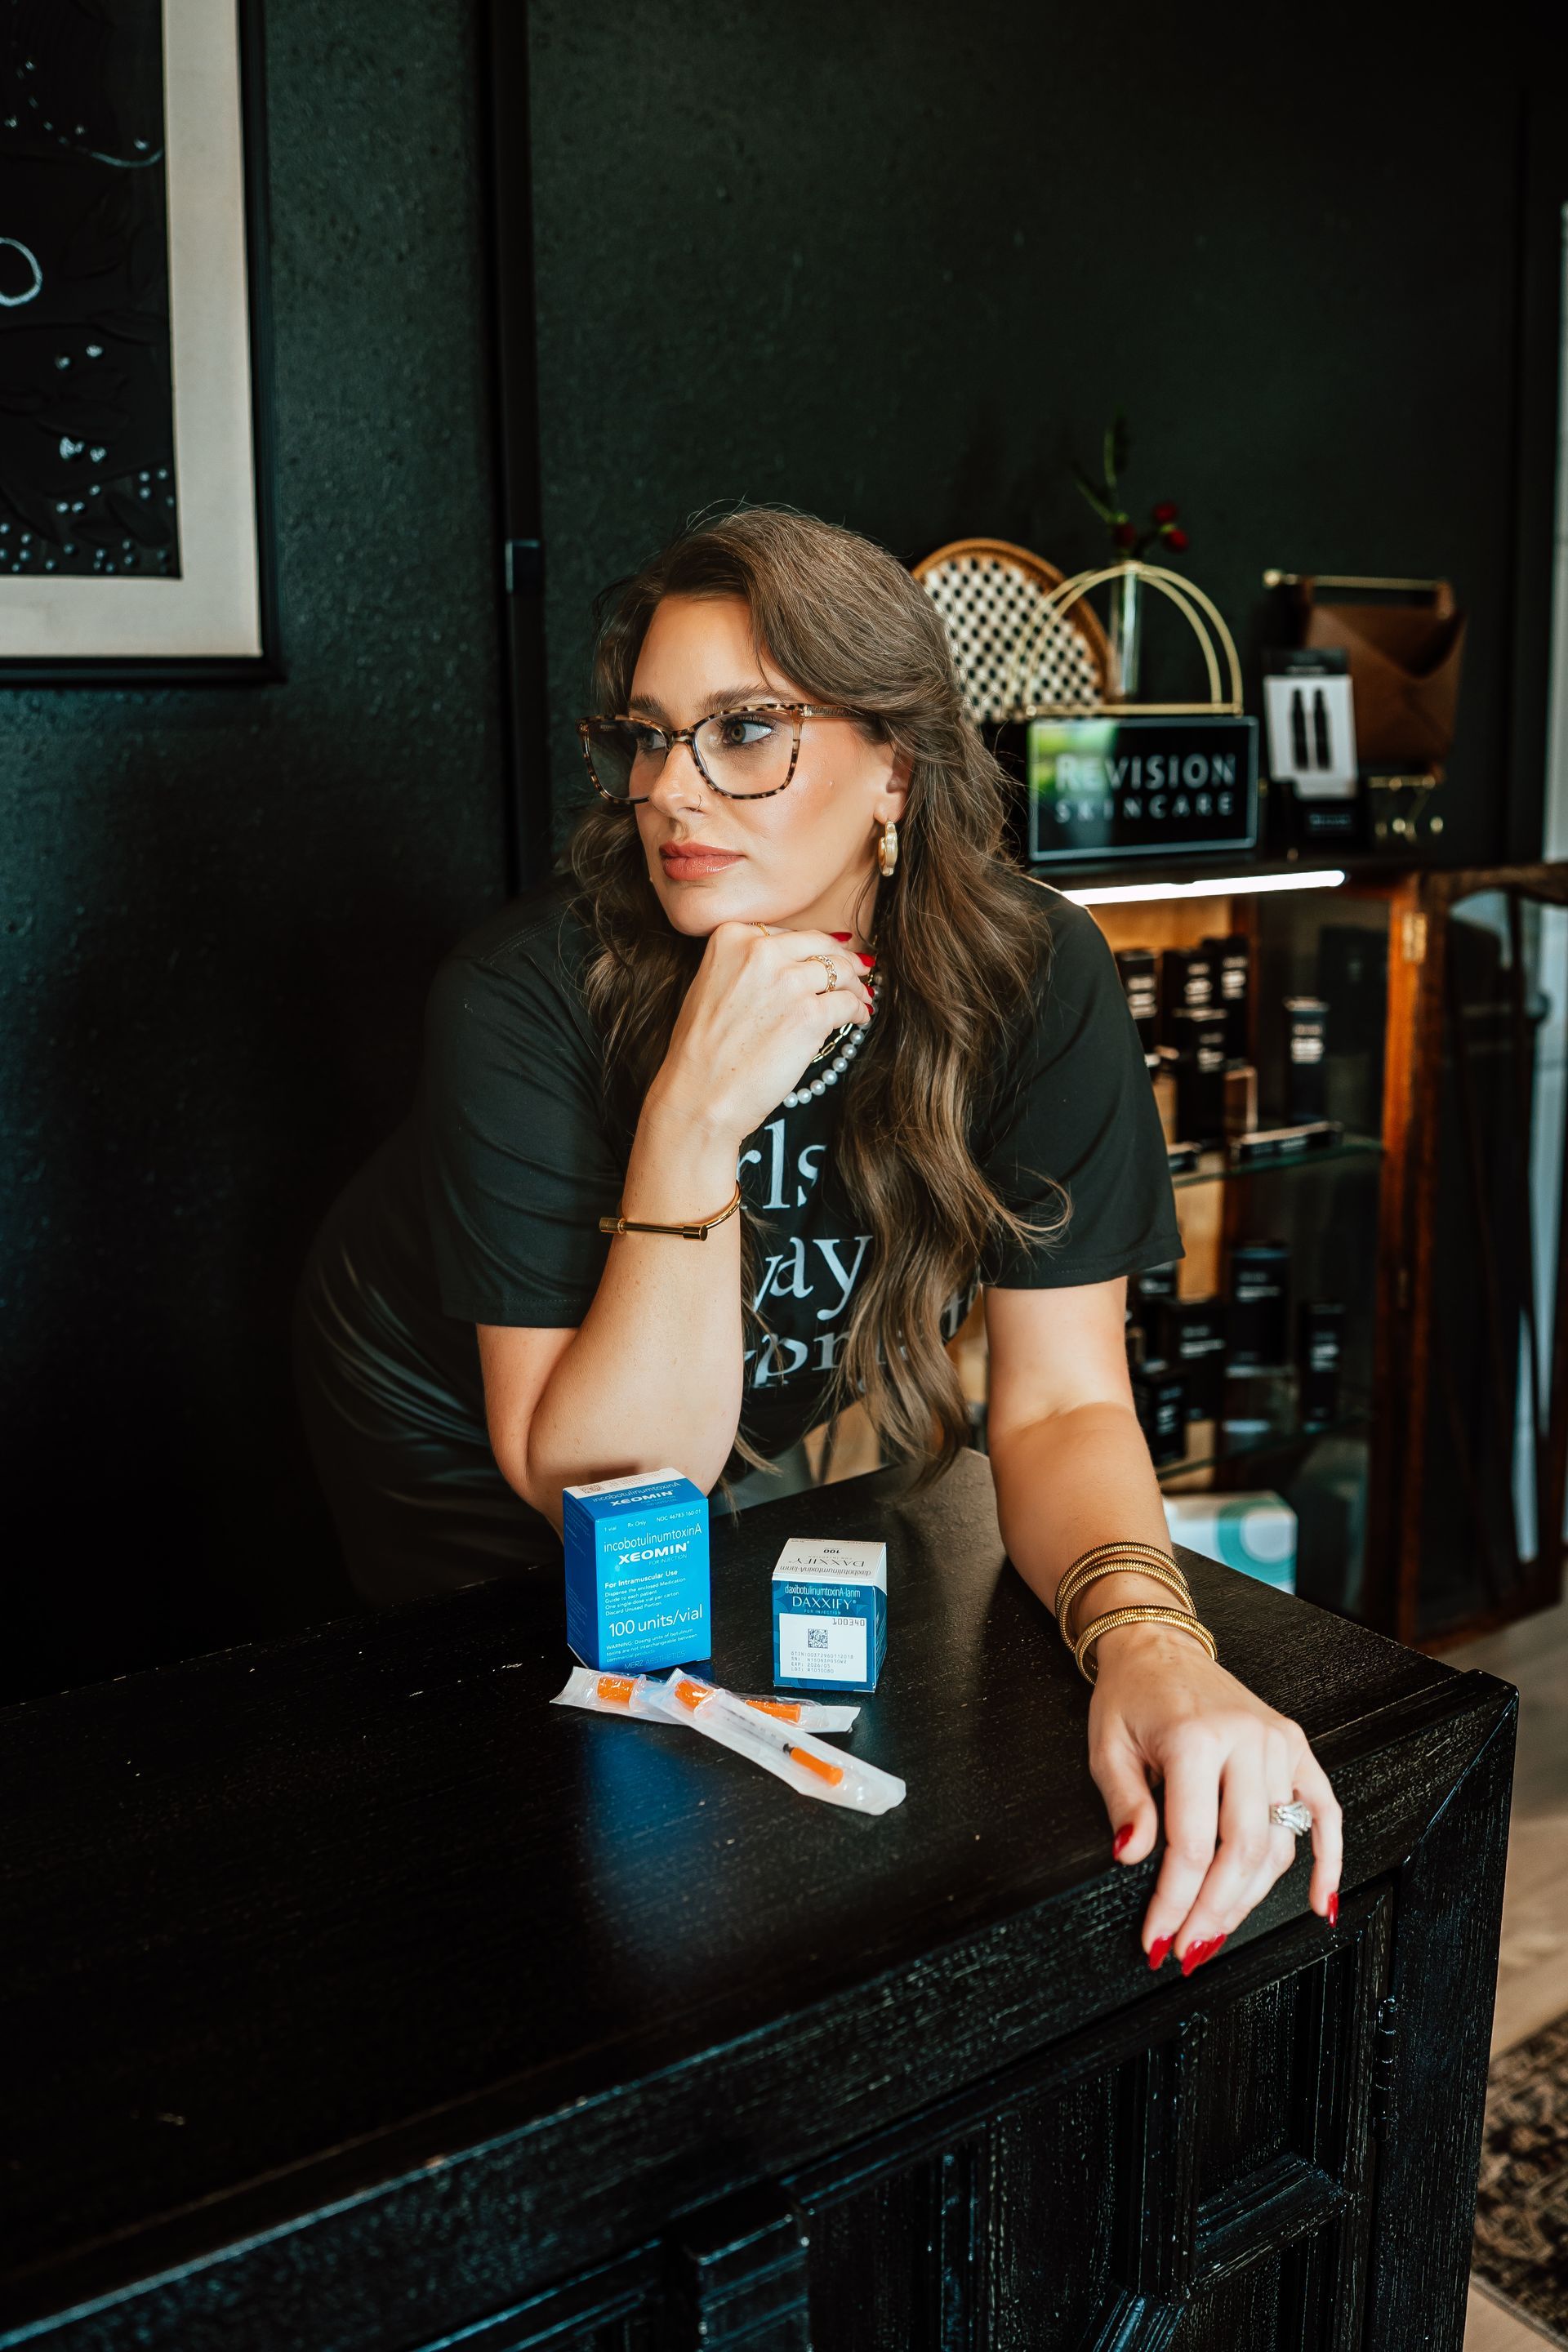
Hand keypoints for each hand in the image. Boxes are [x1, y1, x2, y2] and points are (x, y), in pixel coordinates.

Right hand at [650, 920, 873, 1144]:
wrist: (700, 1092)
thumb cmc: (699, 1049)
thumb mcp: (710, 984)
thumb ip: (745, 965)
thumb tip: (791, 963)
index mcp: (732, 937)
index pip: (788, 935)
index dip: (811, 949)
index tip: (824, 957)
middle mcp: (761, 951)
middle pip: (819, 945)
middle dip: (841, 959)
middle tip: (855, 972)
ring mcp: (789, 981)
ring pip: (840, 971)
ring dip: (855, 986)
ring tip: (860, 998)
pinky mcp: (811, 1014)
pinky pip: (848, 1004)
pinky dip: (858, 1010)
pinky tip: (860, 1018)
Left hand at [1087, 1622, 1342, 1972]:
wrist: (1159, 1646)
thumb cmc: (1130, 1697)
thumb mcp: (1107, 1747)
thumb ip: (1124, 1804)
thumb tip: (1133, 1859)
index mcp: (1193, 1738)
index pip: (1191, 1843)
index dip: (1174, 1901)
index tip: (1158, 1938)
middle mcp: (1245, 1739)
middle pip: (1242, 1850)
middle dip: (1215, 1911)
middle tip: (1190, 1949)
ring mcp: (1278, 1742)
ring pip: (1278, 1842)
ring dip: (1252, 1897)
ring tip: (1220, 1930)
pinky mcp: (1296, 1745)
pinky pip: (1324, 1810)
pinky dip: (1329, 1860)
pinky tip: (1320, 1904)